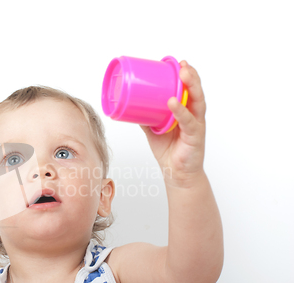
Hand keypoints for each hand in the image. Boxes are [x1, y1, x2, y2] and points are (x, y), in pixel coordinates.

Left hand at [140, 60, 205, 186]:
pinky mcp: (195, 137)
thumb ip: (146, 117)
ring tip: (183, 75)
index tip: (179, 63)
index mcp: (187, 111)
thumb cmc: (168, 150)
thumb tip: (130, 105)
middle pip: (196, 91)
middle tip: (183, 65)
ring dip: (191, 87)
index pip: (190, 90)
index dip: (187, 75)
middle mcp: (194, 115)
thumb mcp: (154, 129)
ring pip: (197, 102)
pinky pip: (188, 122)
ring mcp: (196, 125)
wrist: (176, 173)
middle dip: (191, 76)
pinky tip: (173, 103)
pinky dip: (180, 111)